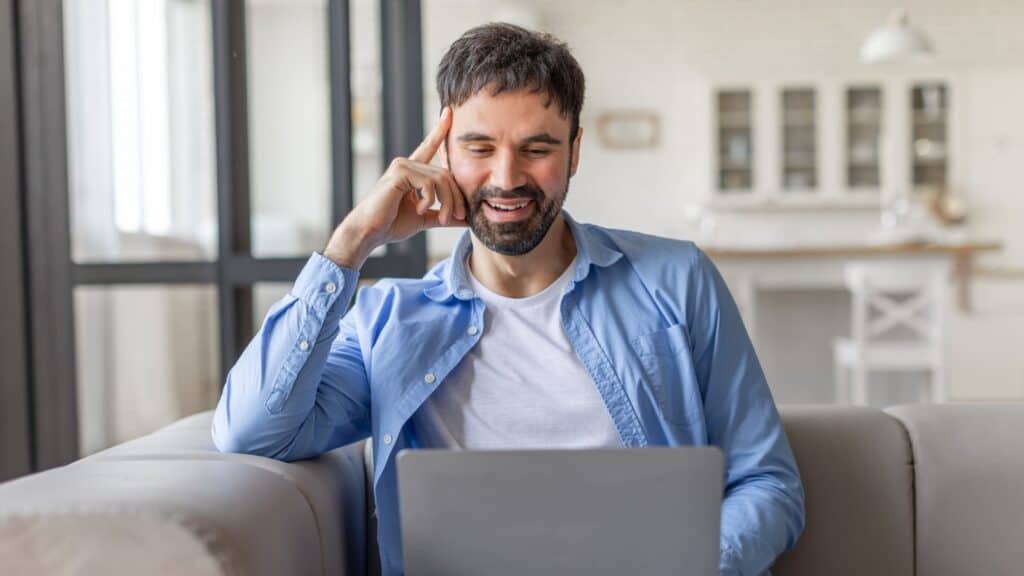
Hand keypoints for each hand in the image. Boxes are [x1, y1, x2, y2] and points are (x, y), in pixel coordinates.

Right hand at [323, 106, 466, 268]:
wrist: (371, 232)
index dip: (440, 130)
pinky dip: (430, 200)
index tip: (449, 112)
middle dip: (456, 197)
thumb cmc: (392, 224)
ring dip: (447, 202)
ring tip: (443, 218)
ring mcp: (402, 165)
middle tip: (459, 217)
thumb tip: (466, 219)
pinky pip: (428, 183)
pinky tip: (420, 209)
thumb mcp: (424, 218)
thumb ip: (443, 214)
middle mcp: (407, 164)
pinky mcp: (399, 172)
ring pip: (440, 178)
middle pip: (445, 174)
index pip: (429, 147)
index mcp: (412, 171)